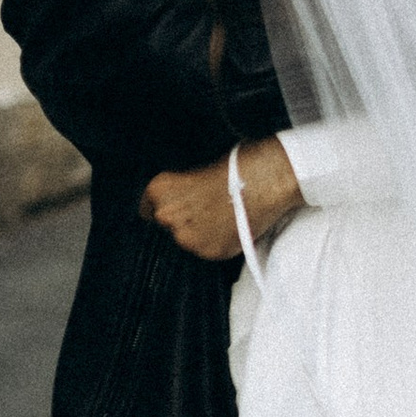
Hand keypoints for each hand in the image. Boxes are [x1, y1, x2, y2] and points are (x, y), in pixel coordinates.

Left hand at [141, 136, 300, 260]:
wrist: (269, 178)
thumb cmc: (238, 164)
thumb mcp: (199, 167)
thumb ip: (182, 189)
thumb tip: (182, 200)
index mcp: (159, 190)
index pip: (147, 208)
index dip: (165, 206)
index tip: (179, 206)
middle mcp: (167, 216)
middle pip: (166, 226)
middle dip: (184, 219)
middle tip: (207, 209)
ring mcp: (187, 238)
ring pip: (187, 240)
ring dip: (200, 232)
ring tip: (223, 217)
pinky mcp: (209, 252)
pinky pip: (208, 250)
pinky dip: (218, 242)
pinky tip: (232, 226)